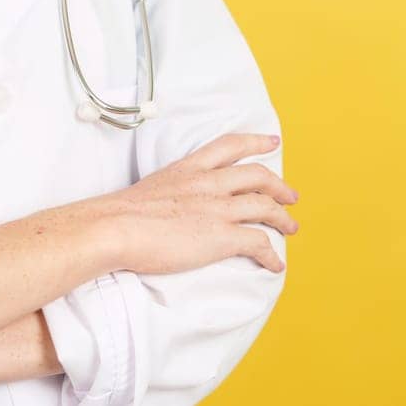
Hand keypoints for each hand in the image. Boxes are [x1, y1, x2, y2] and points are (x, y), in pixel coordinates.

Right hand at [83, 133, 298, 275]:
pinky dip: (271, 254)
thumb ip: (169, 191)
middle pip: (257, 176)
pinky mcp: (220, 236)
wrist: (114, 228)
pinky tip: (276, 263)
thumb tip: (169, 208)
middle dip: (279, 186)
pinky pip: (258, 243)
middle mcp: (208, 183)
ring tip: (291, 228)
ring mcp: (216, 208)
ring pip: (265, 207)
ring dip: (283, 219)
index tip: (272, 142)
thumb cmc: (120, 214)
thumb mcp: (150, 188)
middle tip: (291, 196)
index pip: (230, 146)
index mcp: (189, 168)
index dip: (256, 142)